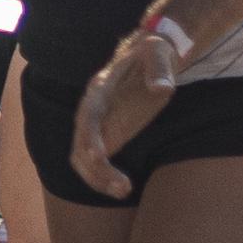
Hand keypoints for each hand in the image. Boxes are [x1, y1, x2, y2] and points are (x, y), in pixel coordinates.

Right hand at [68, 34, 176, 200]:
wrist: (150, 54)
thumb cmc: (153, 52)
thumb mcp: (158, 52)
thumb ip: (159, 68)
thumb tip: (161, 89)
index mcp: (100, 88)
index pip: (88, 116)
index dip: (90, 137)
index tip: (99, 156)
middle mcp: (92, 110)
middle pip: (80, 145)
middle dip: (96, 169)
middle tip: (122, 186)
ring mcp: (98, 125)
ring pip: (83, 159)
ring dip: (98, 179)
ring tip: (124, 191)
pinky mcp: (108, 135)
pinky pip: (96, 163)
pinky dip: (104, 178)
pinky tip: (124, 188)